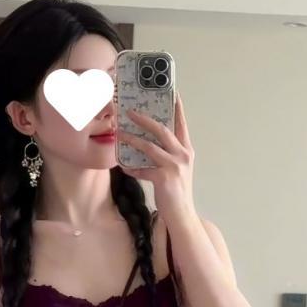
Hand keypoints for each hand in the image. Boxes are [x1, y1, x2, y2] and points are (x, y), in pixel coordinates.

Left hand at [117, 91, 196, 221]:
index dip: (177, 107)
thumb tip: (147, 143)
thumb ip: (167, 155)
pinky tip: (123, 167)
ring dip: (132, 139)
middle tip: (129, 112)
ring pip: (149, 146)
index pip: (182, 124)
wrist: (182, 214)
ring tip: (119, 134)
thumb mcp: (177, 169)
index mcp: (186, 150)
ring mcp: (174, 166)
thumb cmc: (176, 192)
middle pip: (162, 129)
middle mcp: (182, 155)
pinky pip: (142, 169)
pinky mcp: (164, 178)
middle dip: (144, 119)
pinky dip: (132, 168)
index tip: (172, 92)